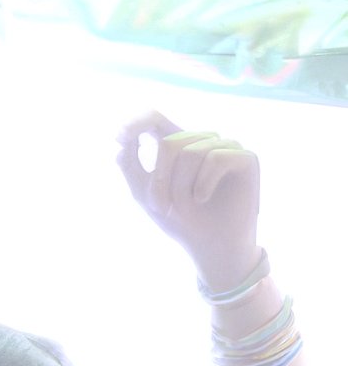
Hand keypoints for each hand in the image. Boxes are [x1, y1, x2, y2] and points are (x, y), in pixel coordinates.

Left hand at [115, 112, 262, 288]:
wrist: (211, 246)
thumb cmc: (181, 221)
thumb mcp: (146, 194)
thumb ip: (132, 166)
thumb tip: (122, 139)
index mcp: (177, 146)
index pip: (155, 119)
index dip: (137, 122)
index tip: (119, 135)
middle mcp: (202, 141)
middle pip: (169, 143)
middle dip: (160, 180)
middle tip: (162, 207)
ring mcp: (225, 147)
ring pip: (190, 152)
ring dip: (180, 187)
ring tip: (187, 206)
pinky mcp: (245, 158)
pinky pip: (216, 158)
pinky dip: (203, 183)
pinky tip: (203, 198)